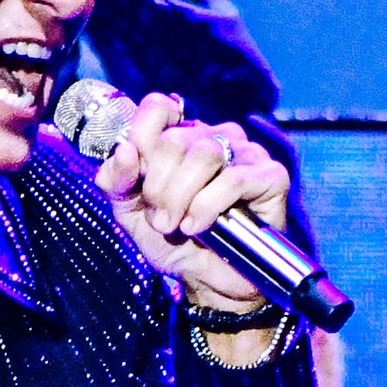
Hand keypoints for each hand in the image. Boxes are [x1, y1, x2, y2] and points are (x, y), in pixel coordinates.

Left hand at [97, 93, 291, 364]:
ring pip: (204, 155)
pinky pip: (233, 180)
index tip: (138, 178)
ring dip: (180, 199)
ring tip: (177, 225)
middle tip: (160, 218)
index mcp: (178, 136)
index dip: (141, 140)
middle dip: (157, 188)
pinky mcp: (270, 175)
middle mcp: (213, 137)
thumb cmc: (171, 239)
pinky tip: (199, 227)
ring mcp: (244, 153)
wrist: (204, 279)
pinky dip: (207, 208)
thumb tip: (124, 150)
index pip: (158, 107)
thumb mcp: (129, 212)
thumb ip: (116, 180)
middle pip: (174, 140)